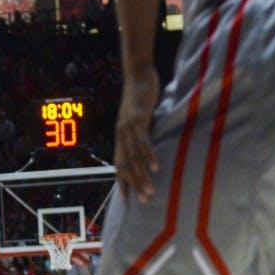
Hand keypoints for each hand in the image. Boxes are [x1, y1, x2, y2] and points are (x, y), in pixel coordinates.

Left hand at [114, 67, 159, 202]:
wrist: (138, 74)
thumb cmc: (140, 95)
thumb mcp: (140, 117)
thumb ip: (142, 131)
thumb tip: (148, 143)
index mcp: (120, 136)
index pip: (119, 164)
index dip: (122, 182)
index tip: (127, 199)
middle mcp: (121, 135)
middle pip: (126, 166)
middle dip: (134, 185)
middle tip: (143, 201)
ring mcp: (127, 128)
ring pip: (133, 158)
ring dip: (141, 176)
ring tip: (150, 191)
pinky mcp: (137, 121)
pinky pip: (143, 143)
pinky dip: (148, 157)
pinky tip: (155, 168)